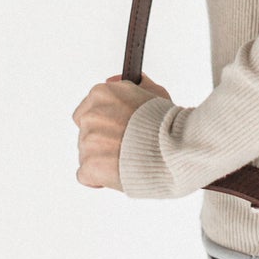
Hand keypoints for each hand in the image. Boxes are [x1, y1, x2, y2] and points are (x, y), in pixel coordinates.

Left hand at [72, 72, 172, 190]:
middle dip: (102, 140)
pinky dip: (98, 178)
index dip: (105, 122)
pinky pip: (85, 175)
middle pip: (86, 132)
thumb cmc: (167, 123)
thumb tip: (113, 80)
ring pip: (86, 154)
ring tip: (127, 160)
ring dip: (102, 159)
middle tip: (125, 146)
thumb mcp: (154, 92)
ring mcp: (88, 140)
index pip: (88, 109)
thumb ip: (133, 85)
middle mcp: (91, 114)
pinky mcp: (89, 165)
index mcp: (102, 93)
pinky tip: (117, 173)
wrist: (173, 150)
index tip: (119, 129)